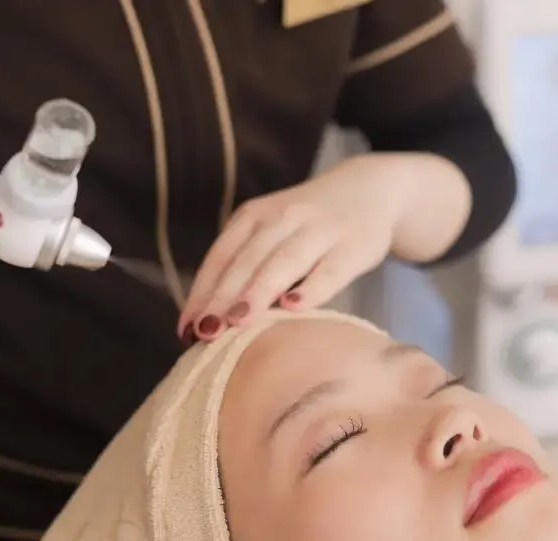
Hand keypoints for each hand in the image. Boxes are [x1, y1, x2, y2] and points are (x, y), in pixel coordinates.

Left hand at [177, 154, 407, 341]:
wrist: (372, 190)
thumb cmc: (308, 226)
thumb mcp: (271, 232)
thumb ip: (244, 265)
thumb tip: (207, 322)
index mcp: (253, 216)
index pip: (220, 256)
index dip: (202, 293)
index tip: (185, 330)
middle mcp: (283, 218)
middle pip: (247, 261)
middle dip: (223, 297)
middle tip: (205, 332)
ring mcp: (320, 230)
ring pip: (283, 262)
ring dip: (258, 291)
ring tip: (238, 321)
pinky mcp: (354, 246)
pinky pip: (330, 270)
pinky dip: (312, 288)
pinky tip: (294, 307)